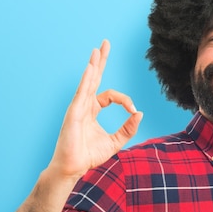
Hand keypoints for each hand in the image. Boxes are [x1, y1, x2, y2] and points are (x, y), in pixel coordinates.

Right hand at [47, 40, 142, 180]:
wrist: (73, 168)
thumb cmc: (89, 156)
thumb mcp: (115, 141)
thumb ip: (128, 128)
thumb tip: (140, 113)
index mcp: (92, 110)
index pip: (110, 95)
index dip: (125, 100)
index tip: (133, 111)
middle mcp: (83, 105)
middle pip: (93, 77)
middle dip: (100, 60)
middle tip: (105, 43)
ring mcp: (77, 107)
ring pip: (87, 81)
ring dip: (93, 64)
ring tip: (97, 49)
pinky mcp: (73, 113)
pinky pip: (81, 93)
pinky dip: (86, 79)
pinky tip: (90, 67)